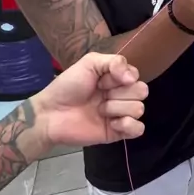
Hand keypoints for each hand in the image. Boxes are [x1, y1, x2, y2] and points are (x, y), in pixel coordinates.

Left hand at [32, 53, 147, 149]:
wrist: (51, 114)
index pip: (136, 75)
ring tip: (99, 110)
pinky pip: (138, 129)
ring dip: (117, 108)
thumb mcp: (89, 62)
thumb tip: (133, 77)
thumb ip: (115, 61)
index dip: (121, 77)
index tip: (102, 80)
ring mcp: (120, 115)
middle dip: (120, 93)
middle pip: (142, 91)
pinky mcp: (118, 133)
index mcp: (115, 78)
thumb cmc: (68, 86)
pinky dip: (128, 125)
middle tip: (101, 95)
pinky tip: (112, 124)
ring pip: (139, 109)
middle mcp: (120, 95)